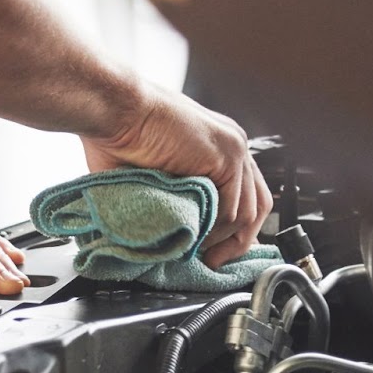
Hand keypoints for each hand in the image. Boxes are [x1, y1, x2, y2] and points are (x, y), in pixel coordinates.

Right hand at [82, 83, 271, 267]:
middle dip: (238, 240)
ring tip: (196, 250)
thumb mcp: (152, 175)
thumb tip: (175, 235)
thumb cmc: (119, 136)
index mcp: (217, 146)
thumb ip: (173, 200)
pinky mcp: (227, 154)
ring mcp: (233, 148)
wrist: (115, 110)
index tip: (215, 252)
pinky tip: (192, 235)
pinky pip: (232, 208)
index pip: (245, 194)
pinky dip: (214, 230)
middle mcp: (232, 145)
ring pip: (246, 211)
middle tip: (214, 261)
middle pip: (258, 203)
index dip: (234, 229)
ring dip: (221, 238)